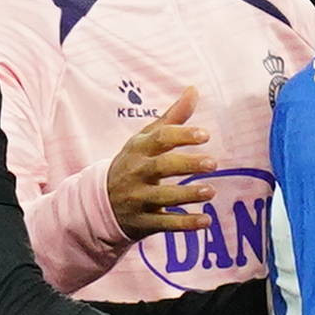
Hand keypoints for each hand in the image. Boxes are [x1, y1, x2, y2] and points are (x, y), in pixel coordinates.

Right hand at [99, 98, 205, 238]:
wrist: (101, 202)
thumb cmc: (134, 163)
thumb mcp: (145, 139)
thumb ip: (172, 117)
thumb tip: (194, 89)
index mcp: (138, 150)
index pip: (159, 139)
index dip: (181, 136)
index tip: (205, 135)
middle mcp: (136, 173)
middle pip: (160, 167)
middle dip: (186, 165)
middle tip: (213, 163)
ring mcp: (138, 198)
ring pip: (163, 197)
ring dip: (187, 194)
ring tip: (211, 192)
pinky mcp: (143, 221)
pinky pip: (164, 224)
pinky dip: (184, 224)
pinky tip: (205, 221)